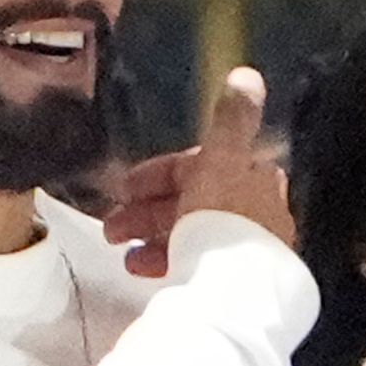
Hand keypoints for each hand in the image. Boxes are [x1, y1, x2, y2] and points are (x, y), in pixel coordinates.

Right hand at [103, 68, 293, 278]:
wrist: (236, 290)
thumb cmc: (223, 218)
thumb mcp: (222, 160)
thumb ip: (231, 120)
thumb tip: (247, 74)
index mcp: (252, 179)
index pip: (202, 166)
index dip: (161, 173)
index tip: (125, 186)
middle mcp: (254, 213)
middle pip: (193, 203)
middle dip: (148, 210)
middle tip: (111, 226)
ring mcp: (244, 251)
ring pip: (191, 235)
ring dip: (152, 238)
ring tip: (121, 251)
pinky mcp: (234, 283)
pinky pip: (195, 265)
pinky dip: (167, 263)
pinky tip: (142, 271)